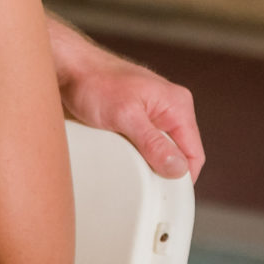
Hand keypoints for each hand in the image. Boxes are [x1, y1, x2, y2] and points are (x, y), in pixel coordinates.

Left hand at [61, 41, 202, 179]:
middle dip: (164, 171)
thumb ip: (152, 143)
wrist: (69, 68)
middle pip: (179, 154)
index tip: (166, 195)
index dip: (183, 177)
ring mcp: (154, 114)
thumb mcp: (125, 116)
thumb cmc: (95, 82)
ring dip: (148, 163)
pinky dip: (136, 156)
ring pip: (161, 151)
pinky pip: (146, 145)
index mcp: (177, 105)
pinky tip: (122, 158)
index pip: (194, 153)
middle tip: (143, 183)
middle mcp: (170, 109)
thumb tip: (178, 168)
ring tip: (129, 168)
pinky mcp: (137, 119)